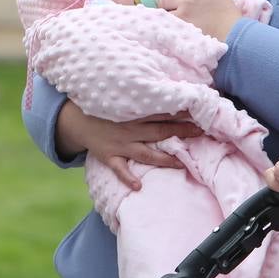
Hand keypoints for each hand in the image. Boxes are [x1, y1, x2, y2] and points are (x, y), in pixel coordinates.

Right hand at [55, 101, 202, 188]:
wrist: (77, 119)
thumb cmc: (105, 108)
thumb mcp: (123, 98)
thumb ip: (144, 98)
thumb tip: (169, 91)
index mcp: (134, 113)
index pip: (162, 112)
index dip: (181, 112)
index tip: (199, 112)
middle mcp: (129, 129)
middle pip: (159, 131)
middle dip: (181, 132)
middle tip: (201, 132)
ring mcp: (119, 145)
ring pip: (145, 153)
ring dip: (163, 158)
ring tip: (180, 163)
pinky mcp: (109, 157)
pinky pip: (119, 169)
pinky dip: (127, 177)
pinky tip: (138, 186)